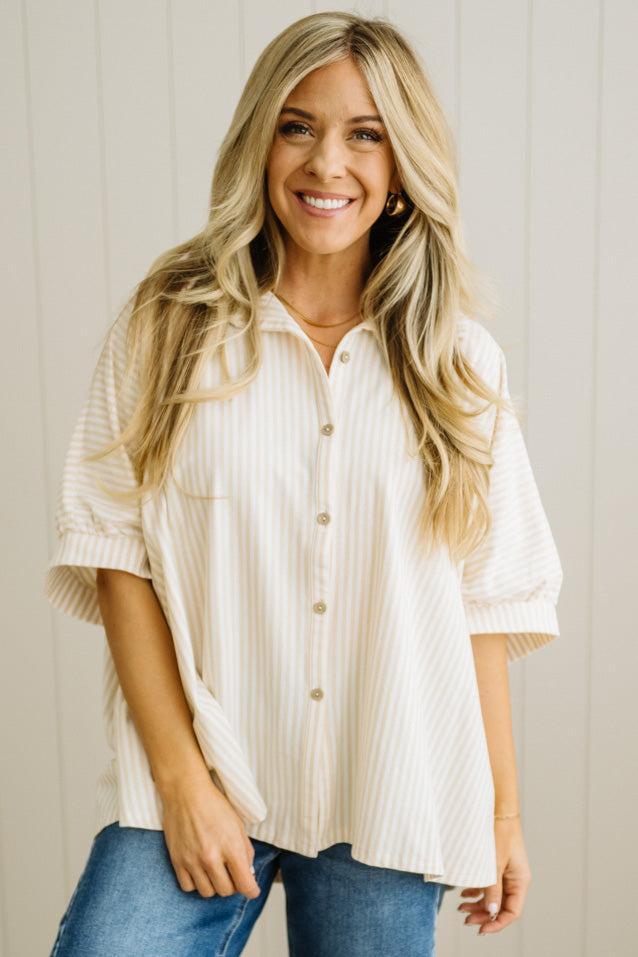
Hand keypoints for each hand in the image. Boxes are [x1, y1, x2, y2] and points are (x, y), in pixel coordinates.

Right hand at [158, 766, 261, 899]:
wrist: (186, 792)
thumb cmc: (214, 805)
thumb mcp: (238, 825)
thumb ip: (245, 851)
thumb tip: (248, 873)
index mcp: (231, 847)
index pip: (245, 884)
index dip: (251, 890)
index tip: (252, 890)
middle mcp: (211, 857)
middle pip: (226, 891)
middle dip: (232, 884)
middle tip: (231, 872)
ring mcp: (192, 861)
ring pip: (207, 893)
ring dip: (214, 885)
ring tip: (214, 871)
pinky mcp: (177, 860)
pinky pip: (188, 887)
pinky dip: (195, 883)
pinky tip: (199, 870)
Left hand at [457, 817, 531, 935]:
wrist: (497, 806)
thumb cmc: (498, 831)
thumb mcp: (493, 863)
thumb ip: (492, 889)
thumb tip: (491, 913)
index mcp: (520, 881)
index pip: (512, 912)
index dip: (497, 924)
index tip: (480, 929)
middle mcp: (515, 879)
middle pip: (502, 907)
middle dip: (484, 915)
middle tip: (465, 919)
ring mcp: (507, 872)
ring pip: (494, 897)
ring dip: (479, 904)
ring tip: (461, 907)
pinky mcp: (498, 864)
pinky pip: (489, 885)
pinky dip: (477, 891)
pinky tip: (465, 893)